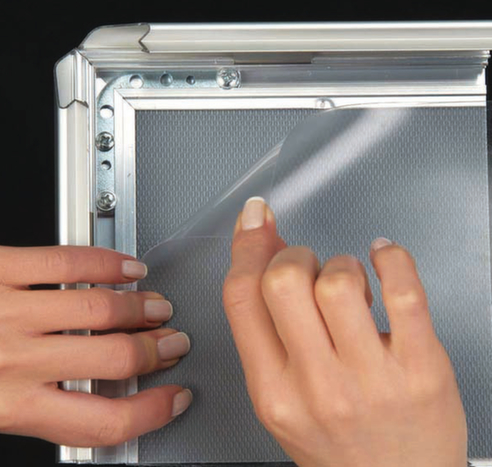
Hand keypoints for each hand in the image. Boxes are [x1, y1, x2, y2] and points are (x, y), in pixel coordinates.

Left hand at [0, 245, 191, 445]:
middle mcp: (11, 359)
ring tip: (159, 307)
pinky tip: (127, 267)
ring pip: (100, 309)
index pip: (102, 421)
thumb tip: (82, 407)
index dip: (150, 412)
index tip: (172, 398)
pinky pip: (67, 262)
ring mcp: (8, 308)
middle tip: (174, 343)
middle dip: (158, 351)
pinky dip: (107, 263)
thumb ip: (28, 411)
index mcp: (4, 404)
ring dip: (142, 308)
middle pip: (114, 359)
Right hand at [223, 197, 467, 466]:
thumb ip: (268, 328)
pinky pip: (404, 291)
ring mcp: (371, 378)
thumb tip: (264, 252)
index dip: (246, 245)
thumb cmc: (339, 445)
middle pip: (284, 280)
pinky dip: (392, 258)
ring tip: (352, 287)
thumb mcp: (283, 396)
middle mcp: (316, 385)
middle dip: (294, 254)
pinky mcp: (421, 368)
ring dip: (343, 264)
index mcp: (273, 391)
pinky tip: (385, 257)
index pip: (242, 297)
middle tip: (310, 268)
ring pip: (339, 281)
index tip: (256, 219)